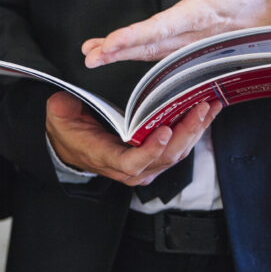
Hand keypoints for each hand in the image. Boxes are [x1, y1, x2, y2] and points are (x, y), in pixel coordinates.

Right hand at [45, 91, 220, 185]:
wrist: (70, 144)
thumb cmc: (67, 128)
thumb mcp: (60, 115)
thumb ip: (63, 109)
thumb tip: (65, 101)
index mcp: (106, 157)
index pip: (133, 163)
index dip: (152, 150)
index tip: (166, 130)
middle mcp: (129, 169)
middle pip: (165, 158)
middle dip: (186, 133)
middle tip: (200, 108)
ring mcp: (144, 167)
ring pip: (177, 154)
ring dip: (196, 131)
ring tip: (210, 107)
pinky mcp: (154, 160)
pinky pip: (178, 149)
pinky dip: (193, 132)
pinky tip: (205, 114)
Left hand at [83, 0, 270, 66]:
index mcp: (203, 14)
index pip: (163, 27)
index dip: (135, 36)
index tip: (111, 42)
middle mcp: (194, 35)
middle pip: (150, 46)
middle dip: (119, 51)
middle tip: (91, 56)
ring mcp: (192, 45)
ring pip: (152, 53)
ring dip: (123, 55)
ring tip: (94, 55)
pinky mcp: (192, 48)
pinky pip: (160, 54)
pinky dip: (138, 54)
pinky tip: (118, 52)